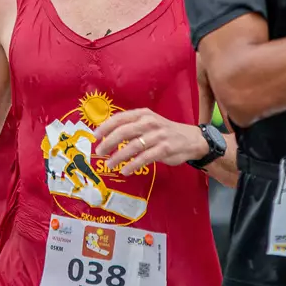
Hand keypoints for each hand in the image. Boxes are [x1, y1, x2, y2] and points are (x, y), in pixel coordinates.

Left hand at [92, 109, 207, 176]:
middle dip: (108, 142)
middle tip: (99, 152)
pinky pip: (145, 158)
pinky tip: (125, 170)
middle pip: (124, 131)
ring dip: (119, 156)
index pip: (120, 118)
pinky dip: (133, 165)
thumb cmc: (164, 132)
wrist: (191, 139)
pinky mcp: (164, 149)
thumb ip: (130, 127)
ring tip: (109, 164)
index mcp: (143, 114)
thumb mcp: (148, 123)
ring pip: (133, 146)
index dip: (105, 127)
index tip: (95, 136)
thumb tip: (106, 136)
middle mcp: (149, 122)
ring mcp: (158, 136)